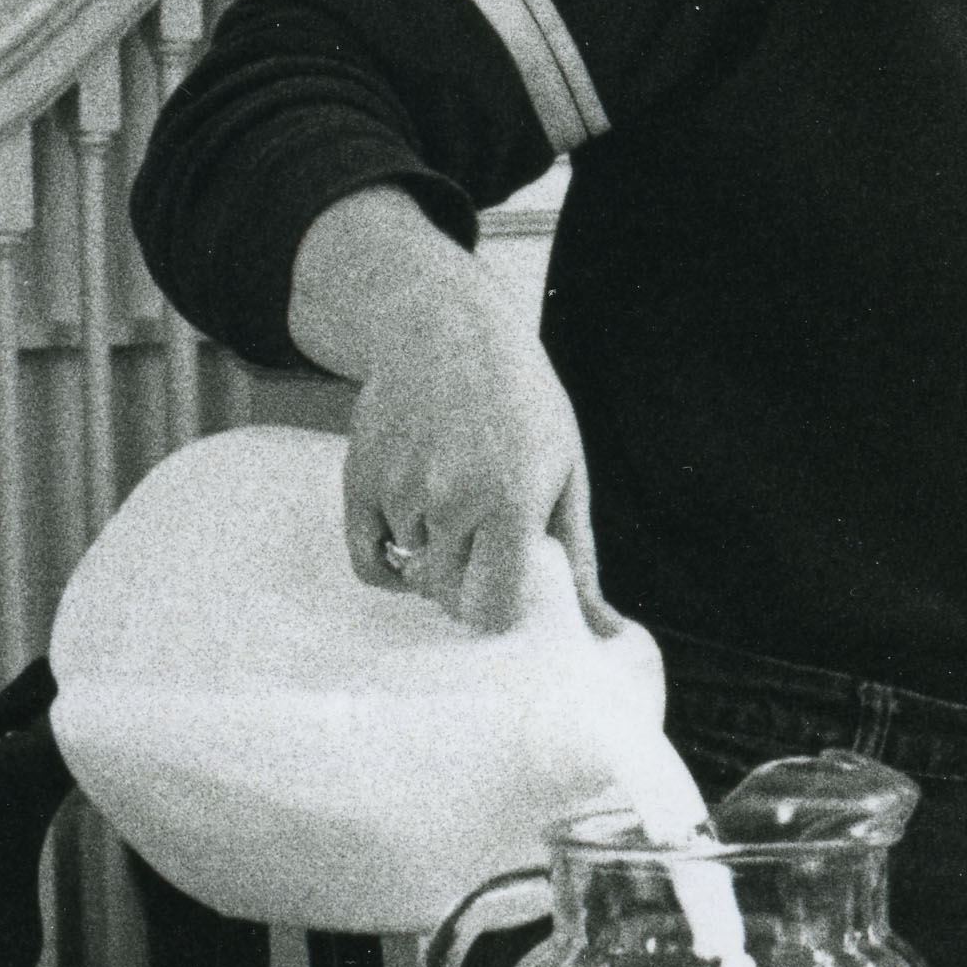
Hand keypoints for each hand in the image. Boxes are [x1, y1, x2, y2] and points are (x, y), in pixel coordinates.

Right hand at [289, 189, 609, 638]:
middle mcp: (450, 501)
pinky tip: (412, 531)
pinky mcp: (360, 480)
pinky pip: (368, 560)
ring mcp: (400, 491)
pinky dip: (389, 559)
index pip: (491, 609)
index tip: (507, 586)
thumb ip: (578, 560)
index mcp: (511, 502)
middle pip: (448, 597)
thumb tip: (606, 634)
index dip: (499, 609)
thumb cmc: (520, 402)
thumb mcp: (565, 471)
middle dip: (467, 584)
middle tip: (483, 542)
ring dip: (432, 558)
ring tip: (453, 501)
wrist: (446, 331)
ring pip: (412, 574)